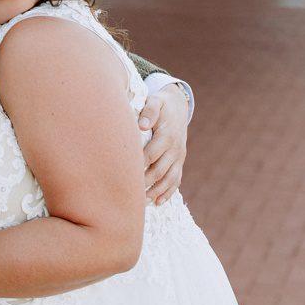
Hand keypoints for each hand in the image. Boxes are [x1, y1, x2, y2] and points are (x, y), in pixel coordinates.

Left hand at [140, 86, 188, 204]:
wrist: (178, 105)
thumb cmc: (161, 104)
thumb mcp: (156, 101)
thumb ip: (149, 112)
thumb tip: (142, 126)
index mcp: (167, 136)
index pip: (151, 154)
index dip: (138, 165)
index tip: (124, 174)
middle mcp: (175, 149)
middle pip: (159, 170)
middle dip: (145, 183)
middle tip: (129, 193)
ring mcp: (179, 157)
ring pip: (169, 179)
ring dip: (156, 192)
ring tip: (141, 202)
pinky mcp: (180, 162)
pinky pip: (176, 180)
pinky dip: (168, 192)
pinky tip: (158, 202)